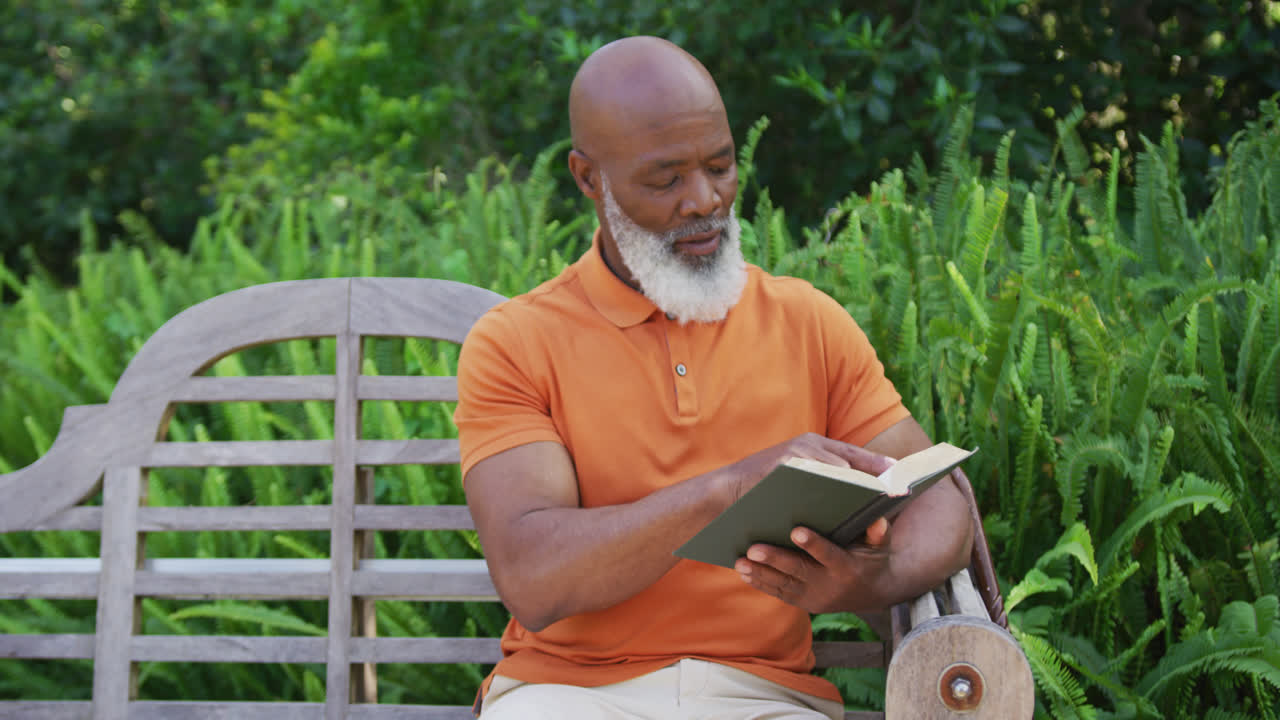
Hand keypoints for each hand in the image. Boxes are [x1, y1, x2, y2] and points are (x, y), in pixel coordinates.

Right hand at [723, 432, 894, 504]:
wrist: (724, 494)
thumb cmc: (764, 493)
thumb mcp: (799, 483)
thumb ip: (824, 483)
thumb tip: (860, 499)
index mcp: (815, 447)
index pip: (855, 456)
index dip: (881, 465)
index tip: (906, 476)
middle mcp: (809, 445)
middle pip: (853, 459)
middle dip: (878, 474)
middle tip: (901, 488)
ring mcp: (798, 452)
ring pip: (840, 465)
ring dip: (863, 481)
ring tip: (884, 496)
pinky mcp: (785, 462)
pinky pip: (818, 473)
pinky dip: (837, 484)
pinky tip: (853, 500)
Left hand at [734, 516, 896, 614]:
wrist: (875, 592)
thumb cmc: (873, 557)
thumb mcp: (881, 544)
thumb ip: (878, 532)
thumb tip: (877, 520)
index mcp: (847, 568)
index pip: (829, 555)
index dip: (814, 544)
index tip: (796, 531)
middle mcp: (830, 585)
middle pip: (798, 571)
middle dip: (775, 560)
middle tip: (752, 549)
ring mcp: (815, 597)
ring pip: (784, 585)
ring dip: (761, 573)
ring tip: (740, 562)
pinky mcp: (805, 603)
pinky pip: (781, 594)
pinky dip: (762, 584)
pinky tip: (744, 572)